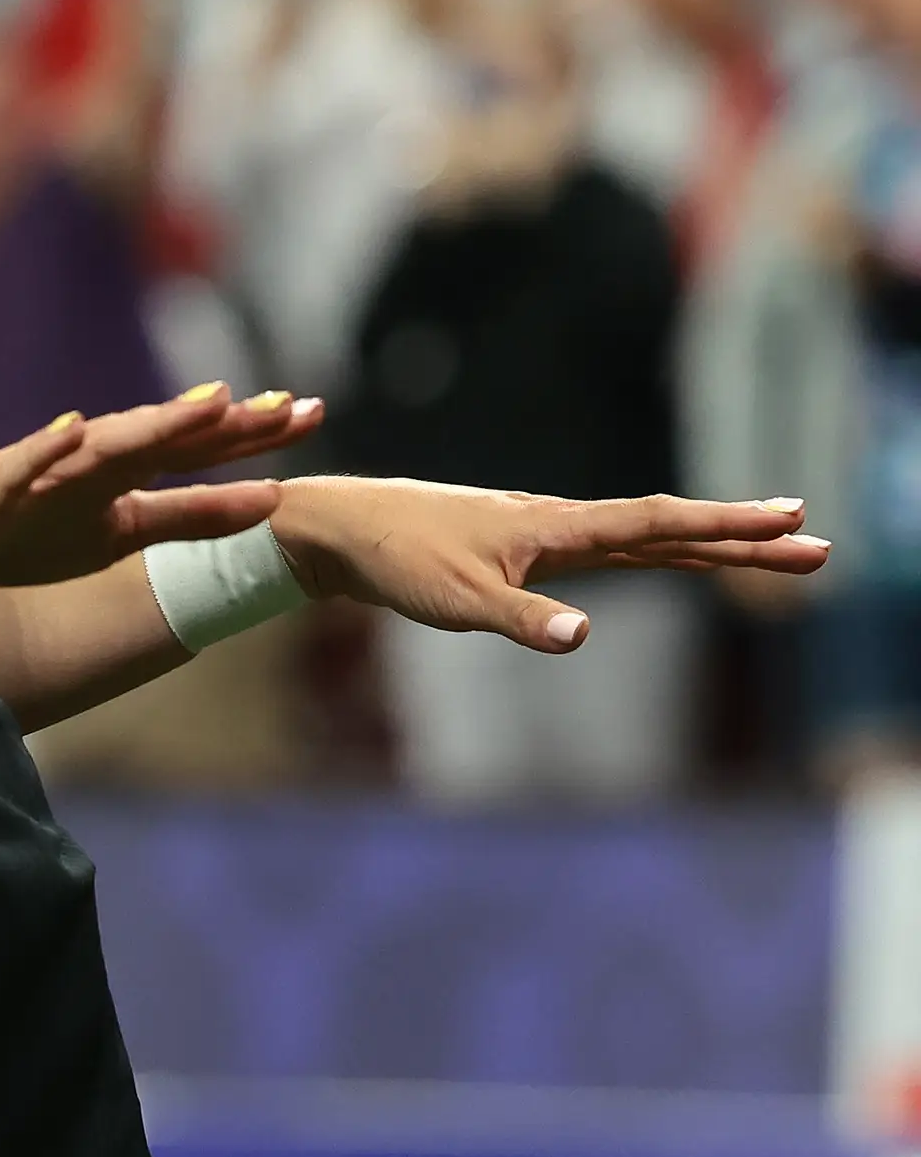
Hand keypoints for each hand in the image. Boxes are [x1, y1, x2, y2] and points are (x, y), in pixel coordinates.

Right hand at [0, 387, 324, 606]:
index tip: (310, 413)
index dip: (250, 438)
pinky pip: (17, 470)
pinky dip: (44, 450)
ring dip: (155, 424)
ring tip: (209, 404)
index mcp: (115, 479)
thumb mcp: (111, 535)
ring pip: (104, 446)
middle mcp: (83, 465)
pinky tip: (73, 431)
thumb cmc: (9, 536)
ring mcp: (34, 474)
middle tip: (293, 404)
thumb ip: (181, 517)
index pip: (192, 455)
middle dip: (228, 424)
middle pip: (164, 441)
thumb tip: (263, 502)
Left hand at [274, 480, 830, 651]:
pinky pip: (610, 549)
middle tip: (816, 546)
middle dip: (742, 541)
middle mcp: (560, 523)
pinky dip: (655, 549)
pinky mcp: (523, 548)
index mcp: (556, 527)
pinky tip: (669, 552)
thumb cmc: (394, 560)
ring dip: (708, 544)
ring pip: (644, 538)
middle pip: (670, 531)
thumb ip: (521, 620)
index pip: (658, 524)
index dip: (724, 526)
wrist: (340, 530)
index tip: (789, 520)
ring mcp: (544, 534)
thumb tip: (580, 636)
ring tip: (769, 549)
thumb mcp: (456, 601)